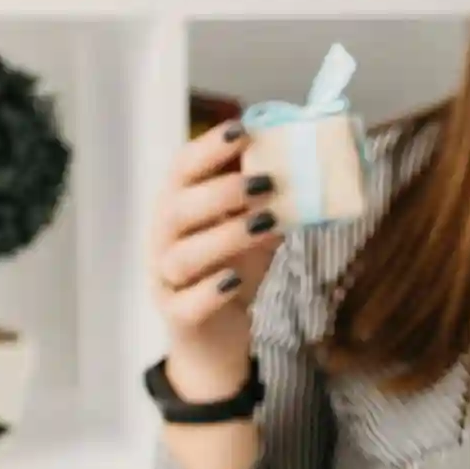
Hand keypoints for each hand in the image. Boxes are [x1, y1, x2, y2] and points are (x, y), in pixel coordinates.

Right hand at [148, 121, 283, 395]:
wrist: (215, 338)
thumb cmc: (231, 272)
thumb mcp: (252, 233)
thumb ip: (267, 203)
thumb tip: (305, 166)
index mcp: (178, 209)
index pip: (182, 169)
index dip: (209, 148)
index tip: (242, 130)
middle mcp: (164, 240)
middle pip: (177, 208)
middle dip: (220, 191)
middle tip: (265, 182)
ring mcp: (166, 280)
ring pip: (182, 255)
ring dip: (225, 235)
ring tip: (266, 223)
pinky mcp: (178, 317)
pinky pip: (187, 303)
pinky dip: (210, 291)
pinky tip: (235, 280)